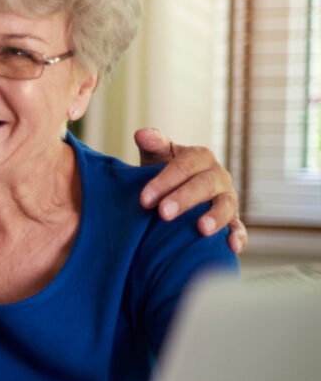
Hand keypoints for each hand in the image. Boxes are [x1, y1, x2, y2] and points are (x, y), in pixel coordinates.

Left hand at [134, 128, 245, 253]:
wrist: (173, 193)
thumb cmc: (163, 172)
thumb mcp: (157, 157)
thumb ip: (153, 145)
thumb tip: (141, 134)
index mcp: (199, 157)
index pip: (183, 166)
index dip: (164, 181)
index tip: (144, 199)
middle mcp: (217, 176)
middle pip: (204, 185)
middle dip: (184, 199)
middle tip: (164, 213)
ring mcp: (227, 198)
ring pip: (226, 205)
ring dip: (215, 217)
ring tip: (202, 229)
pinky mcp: (232, 220)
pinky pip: (238, 227)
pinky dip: (238, 236)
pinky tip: (232, 247)